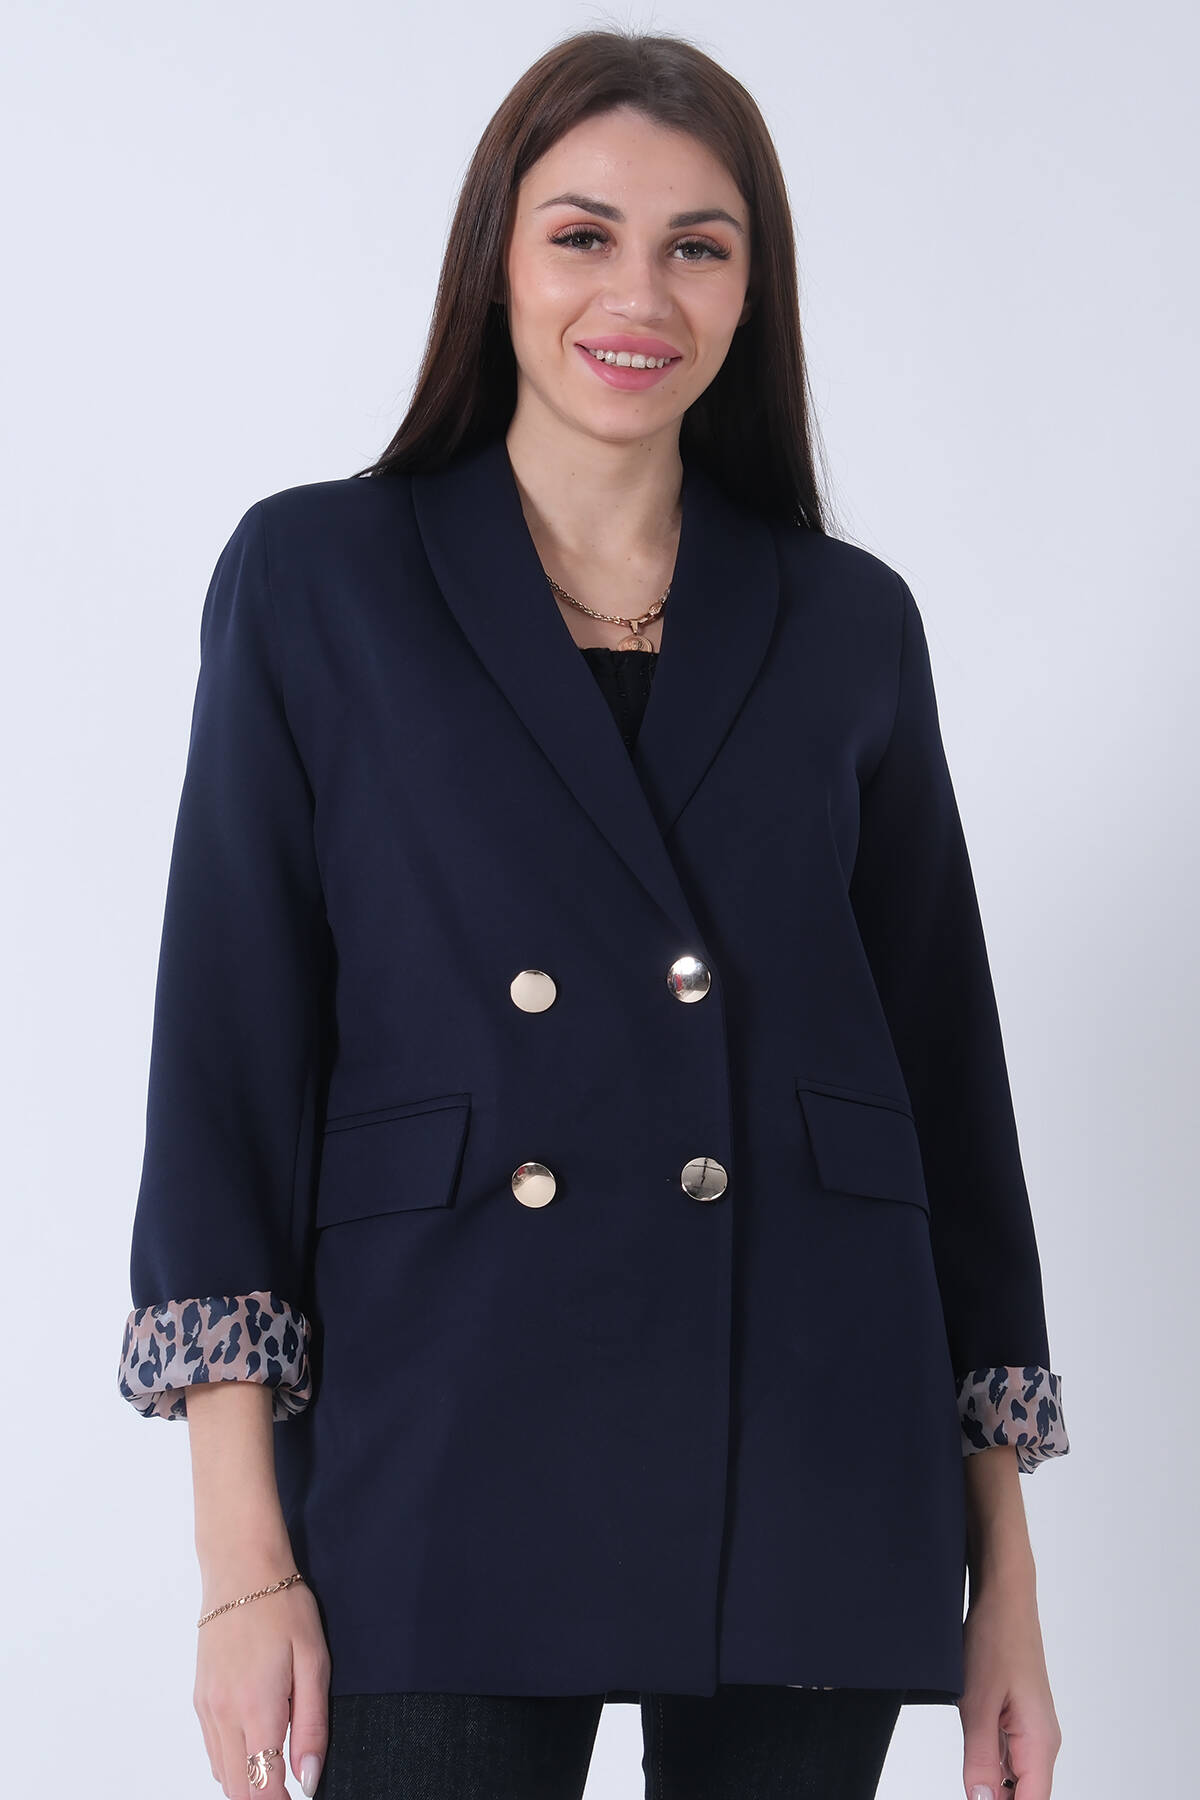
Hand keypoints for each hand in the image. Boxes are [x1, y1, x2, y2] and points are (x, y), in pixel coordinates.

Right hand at [194, 1573, 329, 1796]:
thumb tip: (309, 1777)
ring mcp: (207, 1707)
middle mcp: (224, 1714)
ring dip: (248, 1782)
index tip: (301, 1797)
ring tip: (278, 1767)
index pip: (263, 1787)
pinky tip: (255, 1745)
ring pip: (222, 1773)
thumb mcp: (314, 1661)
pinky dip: (232, 1761)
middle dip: (265, 1798)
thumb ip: (312, 1725)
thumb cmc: (282, 1607)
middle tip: (292, 1786)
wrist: (240, 1568)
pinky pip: (212, 1749)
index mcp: (257, 1708)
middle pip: (239, 1788)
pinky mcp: (200, 1698)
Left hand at [959, 1580, 1062, 1799]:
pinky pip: (1007, 1755)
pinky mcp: (1019, 1719)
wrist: (1004, 1598)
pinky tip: (972, 1752)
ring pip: (1014, 1777)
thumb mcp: (977, 1704)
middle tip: (968, 1780)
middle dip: (996, 1798)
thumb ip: (980, 1760)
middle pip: (1024, 1795)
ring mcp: (1032, 1731)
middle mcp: (1042, 1742)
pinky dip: (989, 1762)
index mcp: (1040, 1744)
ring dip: (991, 1782)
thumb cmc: (995, 1639)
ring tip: (971, 1759)